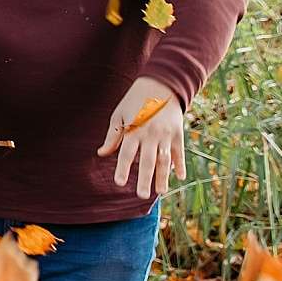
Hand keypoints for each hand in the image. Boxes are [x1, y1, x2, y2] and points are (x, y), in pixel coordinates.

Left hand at [98, 75, 184, 201]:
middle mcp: (150, 134)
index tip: (120, 183)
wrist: (161, 84)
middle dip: (145, 179)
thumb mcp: (119, 115)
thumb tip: (102, 153)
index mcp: (134, 130)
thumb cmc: (134, 100)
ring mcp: (166, 134)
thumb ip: (113, 136)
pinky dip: (180, 164)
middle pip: (147, 161)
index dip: (123, 168)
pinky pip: (179, 152)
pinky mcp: (178, 133)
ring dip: (163, 176)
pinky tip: (179, 177)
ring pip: (164, 159)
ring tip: (161, 192)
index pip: (127, 153)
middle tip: (142, 196)